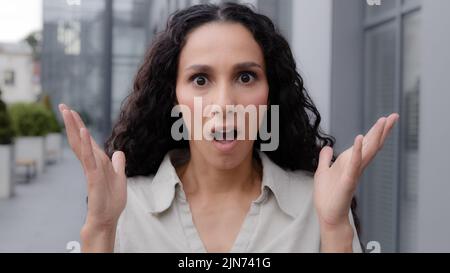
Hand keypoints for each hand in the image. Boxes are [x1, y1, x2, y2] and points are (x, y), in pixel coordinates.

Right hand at [58, 104, 126, 251]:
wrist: (107, 218)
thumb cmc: (111, 200)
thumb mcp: (120, 177)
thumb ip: (118, 164)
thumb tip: (119, 152)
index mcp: (98, 162)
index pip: (87, 141)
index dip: (80, 126)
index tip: (72, 112)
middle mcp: (91, 163)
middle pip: (80, 139)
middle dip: (73, 123)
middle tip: (63, 106)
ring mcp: (90, 169)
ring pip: (81, 145)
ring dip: (76, 128)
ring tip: (68, 112)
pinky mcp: (92, 176)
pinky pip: (88, 158)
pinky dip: (86, 144)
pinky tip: (83, 132)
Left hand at [314, 113, 398, 250]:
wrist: (328, 214)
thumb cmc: (328, 195)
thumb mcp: (323, 171)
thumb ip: (326, 159)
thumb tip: (327, 147)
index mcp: (350, 162)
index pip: (366, 144)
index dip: (375, 131)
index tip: (386, 118)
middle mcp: (356, 166)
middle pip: (372, 145)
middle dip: (383, 130)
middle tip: (394, 116)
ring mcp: (354, 173)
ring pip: (368, 152)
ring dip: (375, 136)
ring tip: (383, 121)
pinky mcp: (348, 180)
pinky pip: (354, 164)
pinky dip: (357, 151)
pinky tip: (359, 139)